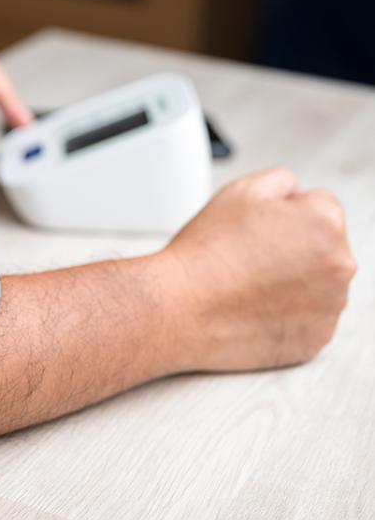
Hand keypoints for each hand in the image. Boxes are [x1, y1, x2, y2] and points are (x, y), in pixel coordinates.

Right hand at [161, 166, 355, 372]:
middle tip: (250, 255)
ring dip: (293, 281)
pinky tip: (255, 305)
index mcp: (325, 223)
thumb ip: (282, 181)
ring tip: (248, 282)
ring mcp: (330, 306)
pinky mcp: (315, 339)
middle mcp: (339, 265)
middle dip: (295, 247)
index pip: (320, 206)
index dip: (284, 214)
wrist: (180, 308)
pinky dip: (288, 313)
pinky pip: (309, 318)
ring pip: (317, 283)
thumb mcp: (240, 191)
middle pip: (324, 245)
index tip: (259, 229)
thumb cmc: (205, 254)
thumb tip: (296, 195)